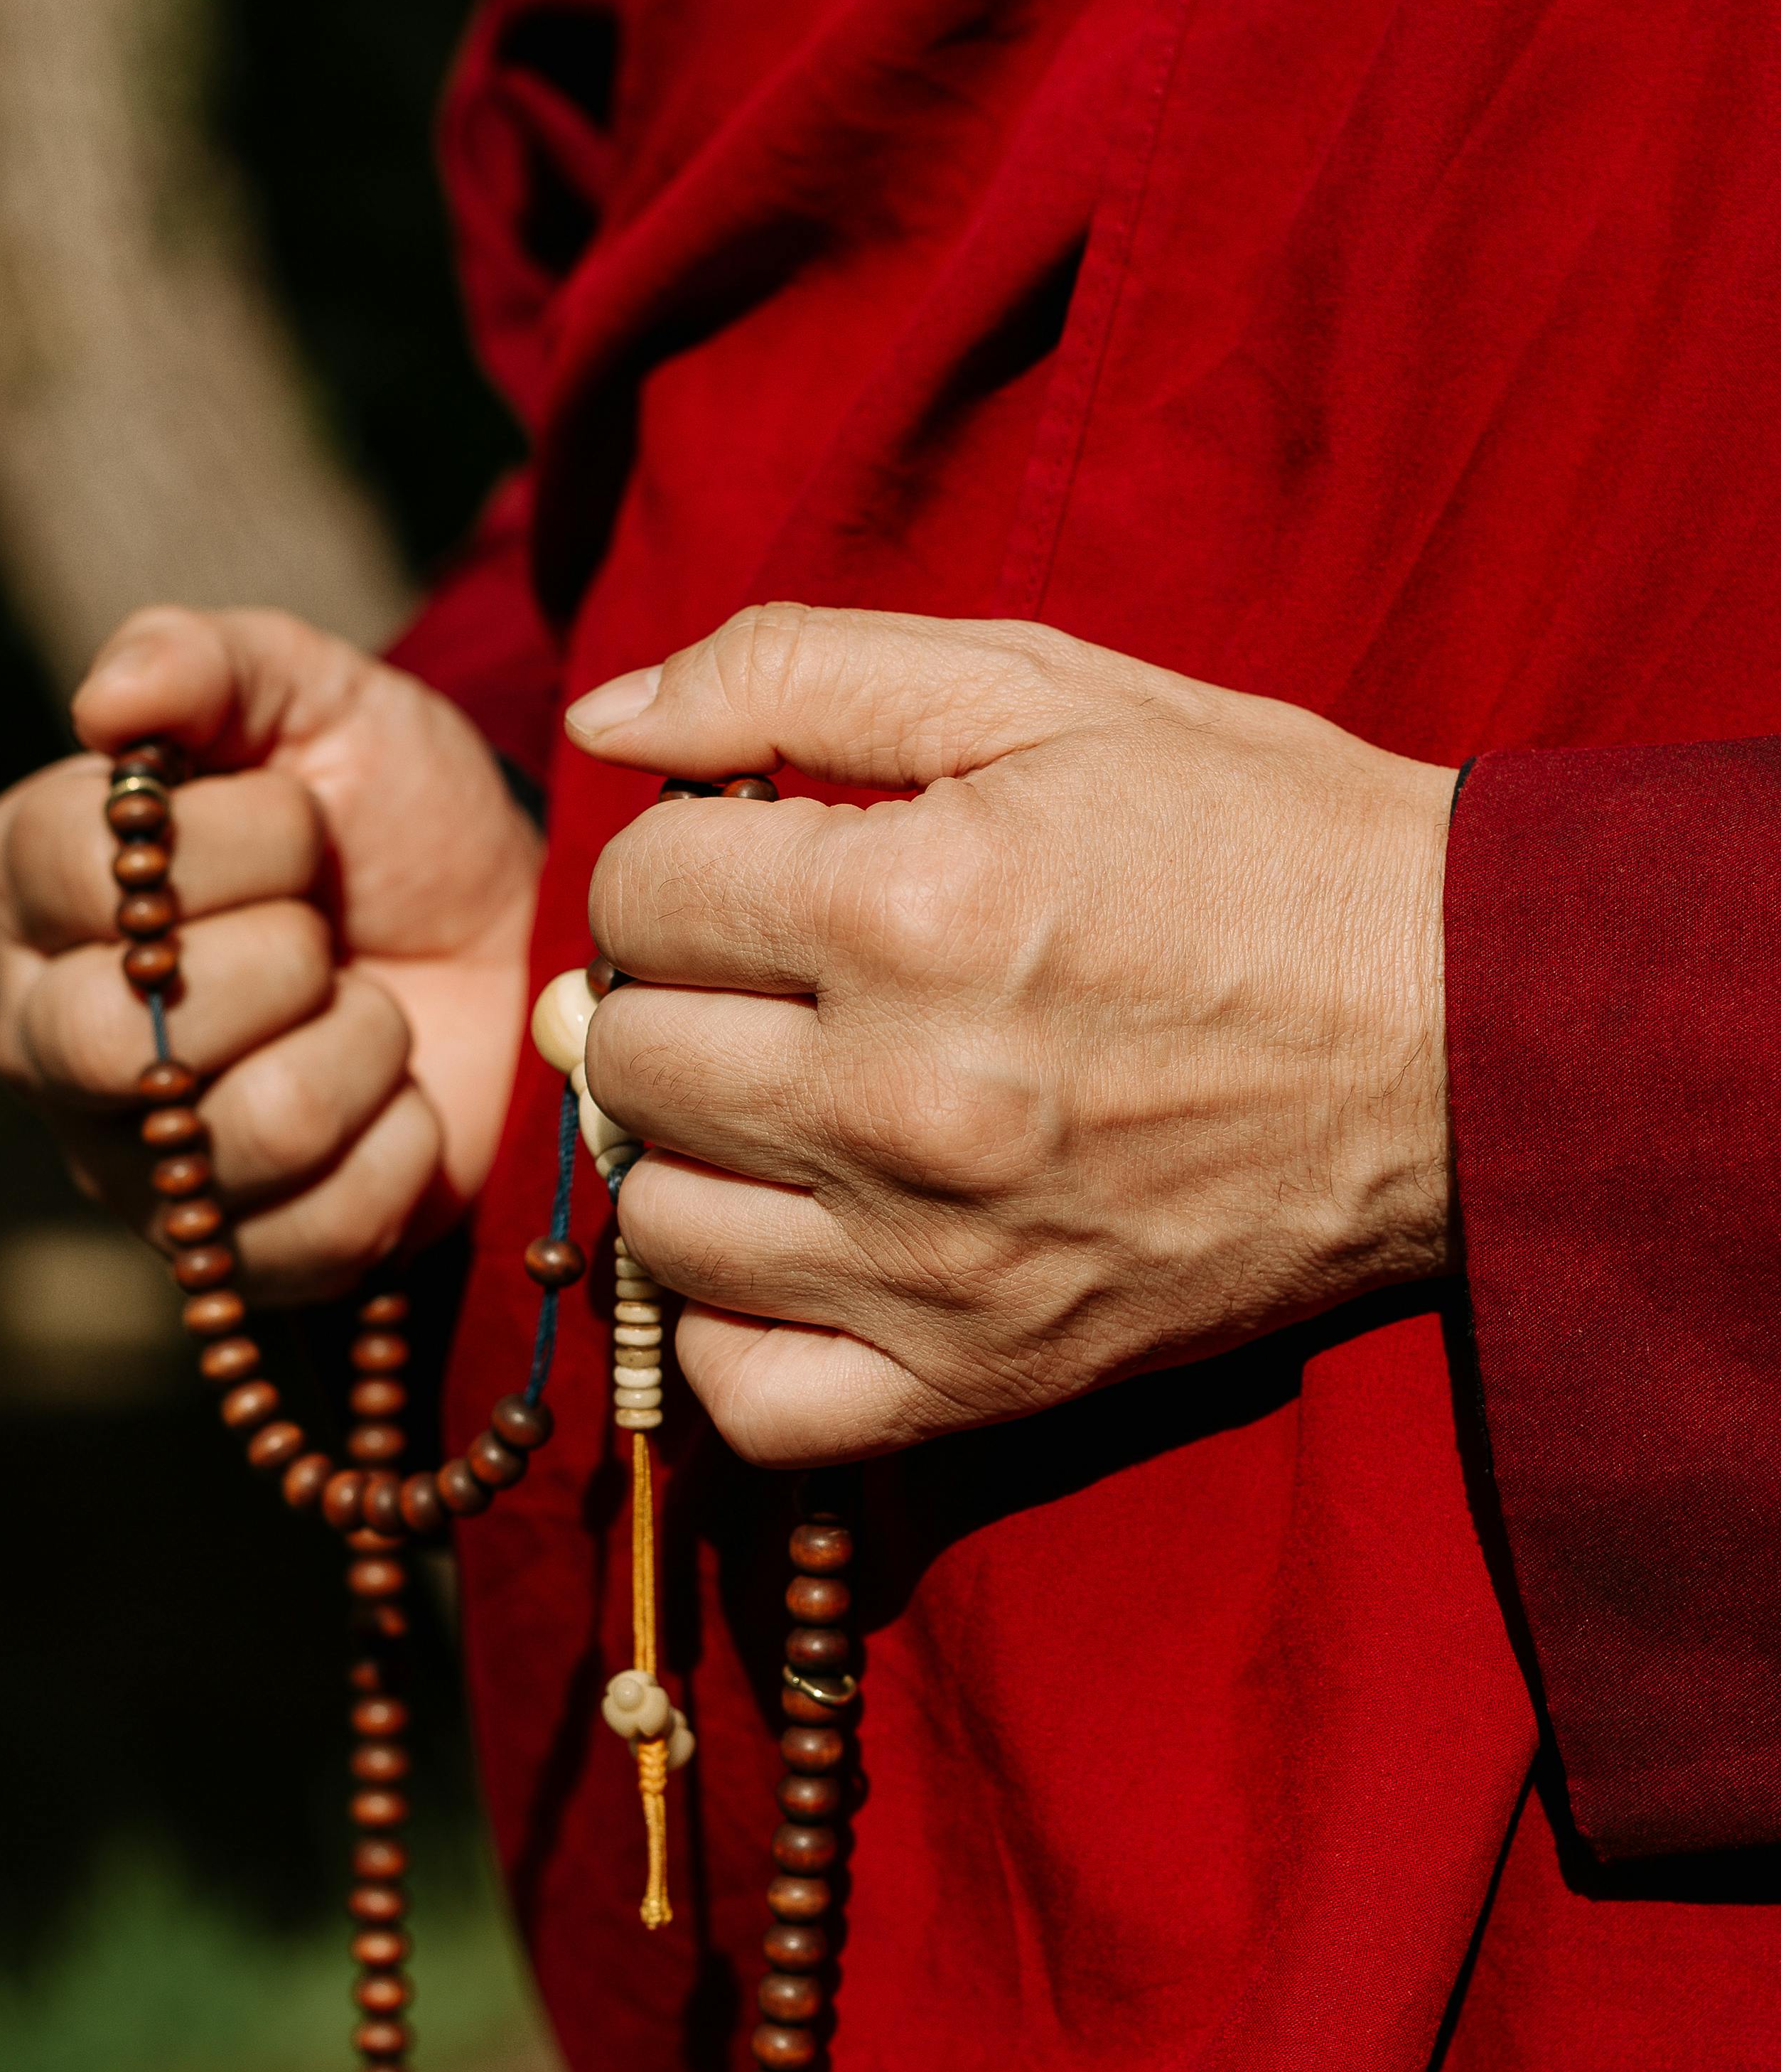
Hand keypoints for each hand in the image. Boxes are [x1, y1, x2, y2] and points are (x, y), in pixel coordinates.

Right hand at [0, 606, 540, 1298]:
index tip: (303, 822)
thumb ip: (207, 662)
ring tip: (375, 1012)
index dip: (227, 845)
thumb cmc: (387, 818)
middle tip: (328, 934)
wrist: (510, 939)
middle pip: (110, 1039)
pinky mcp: (235, 1262)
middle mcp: (44, 1037)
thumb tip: (108, 702)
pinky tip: (403, 1101)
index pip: (74, 874)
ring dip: (358, 1052)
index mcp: (26, 887)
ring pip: (238, 1137)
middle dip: (276, 965)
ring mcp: (133, 1168)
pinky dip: (399, 1151)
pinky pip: (315, 1234)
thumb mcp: (316, 699)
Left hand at [570, 605, 1452, 1463]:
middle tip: (761, 980)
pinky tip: (785, 1254)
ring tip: (779, 1104)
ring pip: (663, 1223)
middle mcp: (903, 1100)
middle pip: (629, 1059)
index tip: (752, 865)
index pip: (638, 893)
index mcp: (910, 909)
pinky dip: (729, 1333)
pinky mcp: (983, 1378)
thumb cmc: (1254, 841)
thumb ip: (799, 670)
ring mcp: (937, 1262)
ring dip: (689, 1153)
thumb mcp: (1048, 691)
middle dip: (671, 996)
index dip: (674, 860)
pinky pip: (749, 1401)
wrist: (1464, 1035)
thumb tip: (607, 713)